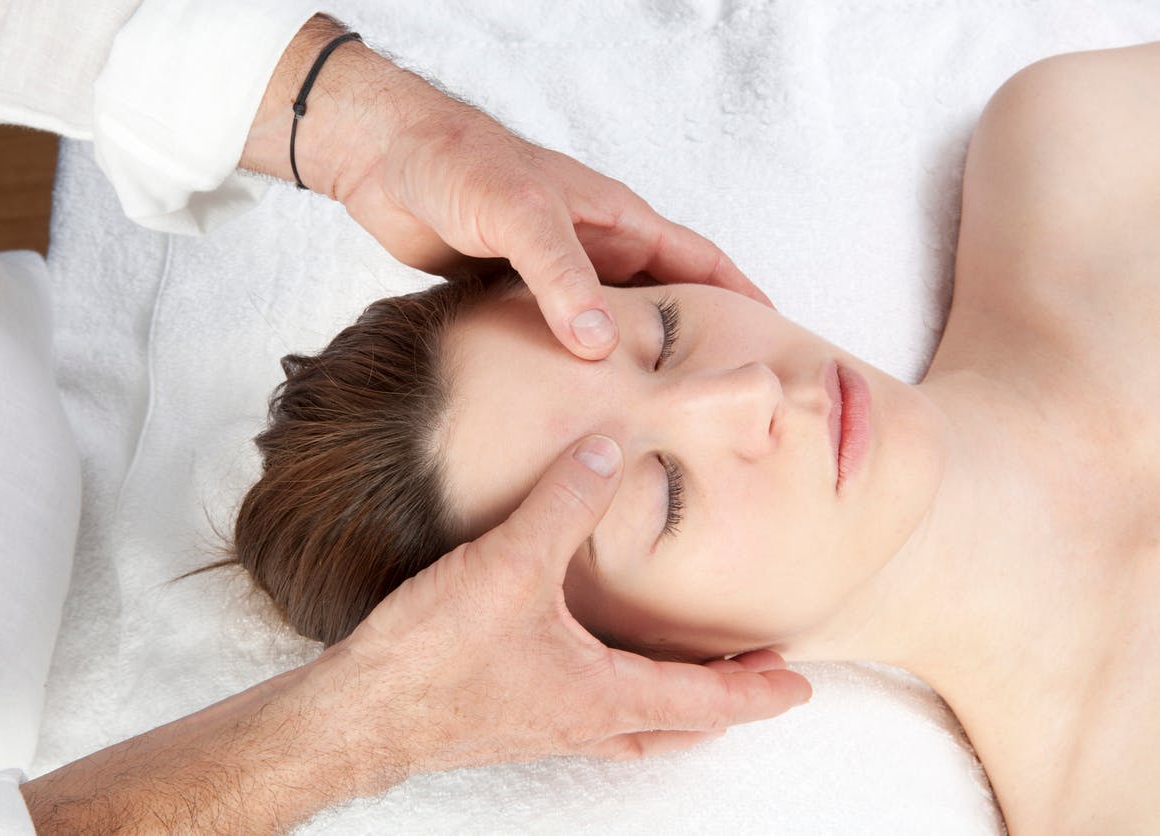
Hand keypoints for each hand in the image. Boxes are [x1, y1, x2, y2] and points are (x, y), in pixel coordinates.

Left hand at [241, 16, 772, 360]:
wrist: (383, 160)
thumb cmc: (456, 162)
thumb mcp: (518, 211)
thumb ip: (558, 275)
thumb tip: (600, 345)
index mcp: (616, 221)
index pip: (700, 262)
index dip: (742, 300)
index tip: (777, 343)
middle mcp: (594, 252)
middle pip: (662, 307)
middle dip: (693, 351)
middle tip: (718, 405)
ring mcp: (556, 279)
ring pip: (608, 333)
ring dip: (629, 372)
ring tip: (655, 423)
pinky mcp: (514, 302)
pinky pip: (557, 343)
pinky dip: (573, 374)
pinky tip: (577, 411)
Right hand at [337, 435, 810, 770]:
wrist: (358, 712)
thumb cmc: (436, 658)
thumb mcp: (511, 565)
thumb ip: (564, 502)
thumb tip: (608, 449)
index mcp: (603, 695)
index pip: (707, 701)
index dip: (760, 691)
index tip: (801, 684)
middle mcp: (582, 721)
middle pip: (677, 724)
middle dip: (721, 700)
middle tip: (754, 675)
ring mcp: (543, 726)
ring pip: (631, 725)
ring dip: (669, 702)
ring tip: (685, 672)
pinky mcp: (506, 717)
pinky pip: (584, 712)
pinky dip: (613, 692)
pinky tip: (587, 661)